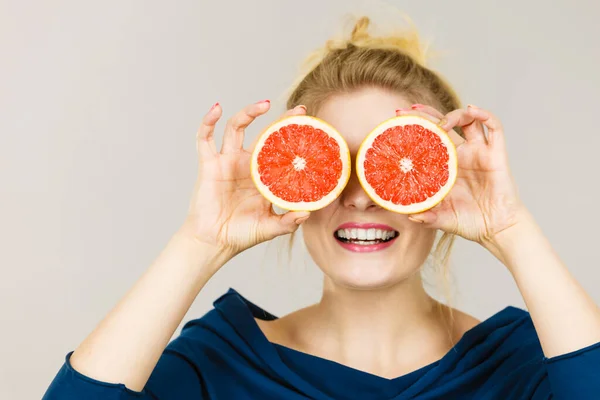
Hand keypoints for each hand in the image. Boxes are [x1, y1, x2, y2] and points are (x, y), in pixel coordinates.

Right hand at [179, 101, 310, 256]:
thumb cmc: (241, 234)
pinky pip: (205, 138)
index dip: (293, 137)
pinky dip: (208, 122)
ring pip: (236, 128)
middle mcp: (246, 164)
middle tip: (297, 110)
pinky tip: (216, 109)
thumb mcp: (270, 228)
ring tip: (263, 105)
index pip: (280, 149)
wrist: (214, 243)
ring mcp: (227, 161)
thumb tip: (307, 213)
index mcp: (263, 176)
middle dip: (279, 119)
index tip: (309, 125)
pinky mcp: (209, 164)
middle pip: (263, 132)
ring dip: (248, 112)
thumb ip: (288, 222)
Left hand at [396, 104, 525, 244]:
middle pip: (445, 125)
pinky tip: (471, 110)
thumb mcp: (442, 219)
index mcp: (447, 166)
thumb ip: (426, 217)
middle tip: (409, 111)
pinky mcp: (497, 154)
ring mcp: (480, 152)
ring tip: (442, 122)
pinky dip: (484, 114)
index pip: (430, 138)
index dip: (417, 128)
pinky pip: (495, 127)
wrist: (497, 230)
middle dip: (428, 114)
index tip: (398, 120)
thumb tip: (408, 215)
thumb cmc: (470, 223)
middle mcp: (462, 155)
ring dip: (454, 114)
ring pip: (468, 120)